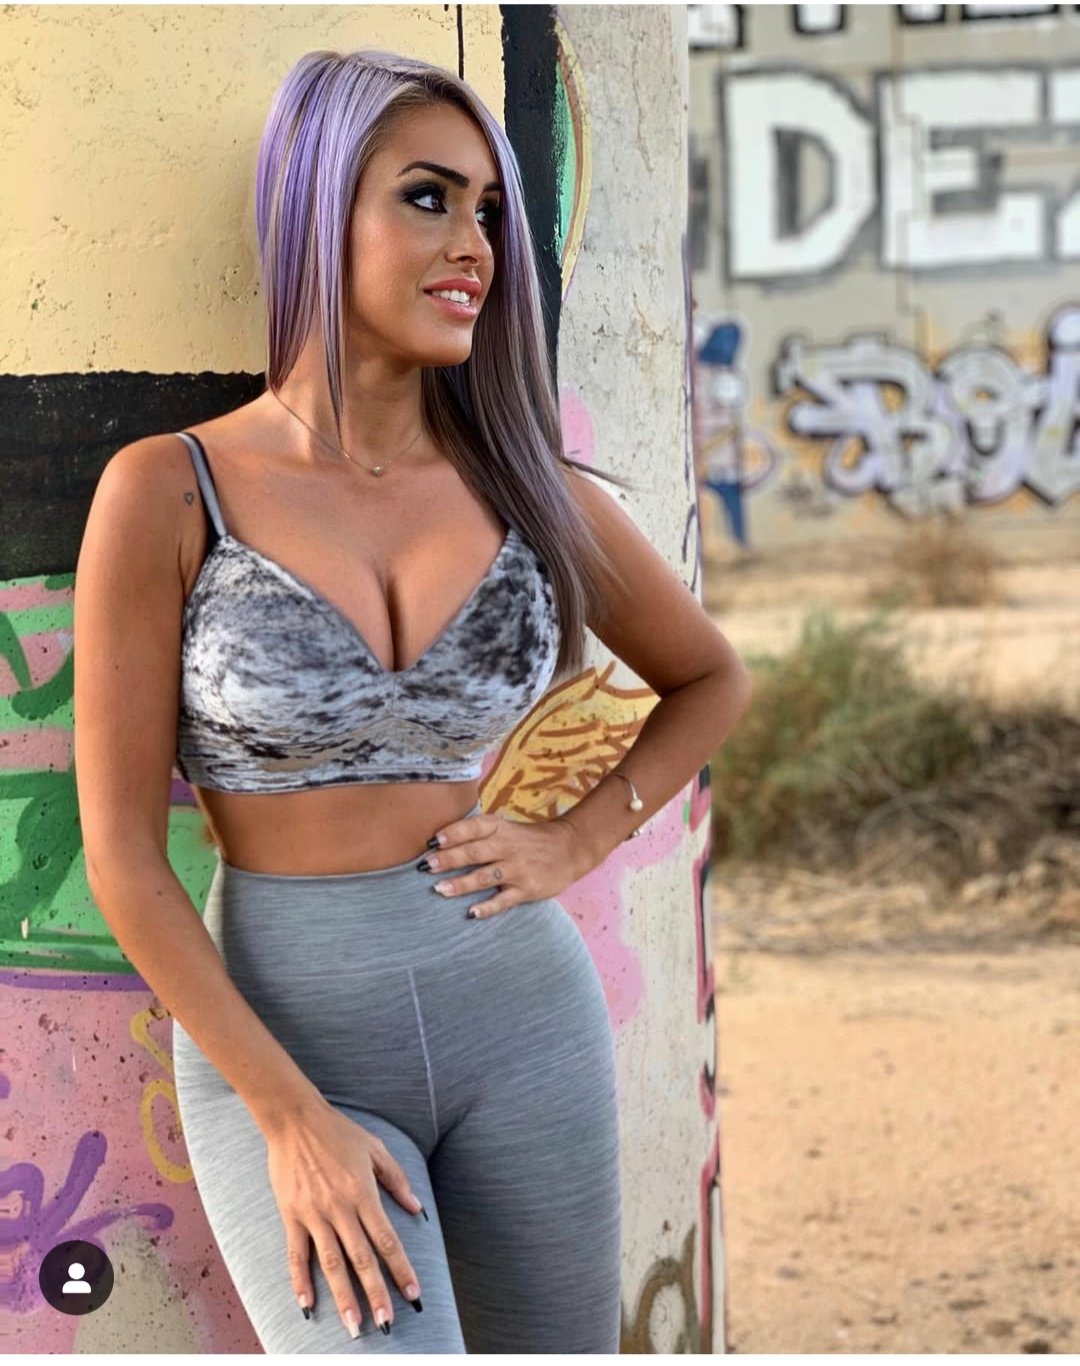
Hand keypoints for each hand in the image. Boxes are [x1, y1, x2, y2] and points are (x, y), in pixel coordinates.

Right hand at [264, 1101, 424, 1338]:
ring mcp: (313, 1213)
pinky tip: (307, 1304)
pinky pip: (296, 1253)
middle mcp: (340, 1207)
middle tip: (385, 1323)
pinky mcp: (291, 1214)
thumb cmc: (338, 1131)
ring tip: (353, 1325)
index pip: (387, 1239)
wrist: (294, 1119)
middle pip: (361, 1258)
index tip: (412, 1294)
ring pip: (331, 1263)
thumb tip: (416, 1209)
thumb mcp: (375, 1148)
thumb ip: (396, 1179)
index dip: (401, 1269)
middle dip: (375, 1293)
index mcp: (363, 1192)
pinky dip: (300, 1280)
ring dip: (342, 1296)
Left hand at [421, 808, 587, 918]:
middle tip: (427, 866)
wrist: (569, 849)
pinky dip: (488, 907)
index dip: (453, 833)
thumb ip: (478, 834)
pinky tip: (472, 913)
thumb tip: (438, 843)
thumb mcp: (506, 828)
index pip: (474, 827)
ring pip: (485, 877)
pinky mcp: (527, 889)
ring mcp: (518, 869)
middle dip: (449, 859)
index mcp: (500, 828)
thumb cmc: (528, 839)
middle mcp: (508, 847)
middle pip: (475, 852)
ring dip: (461, 884)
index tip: (433, 841)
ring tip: (439, 889)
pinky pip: (504, 900)